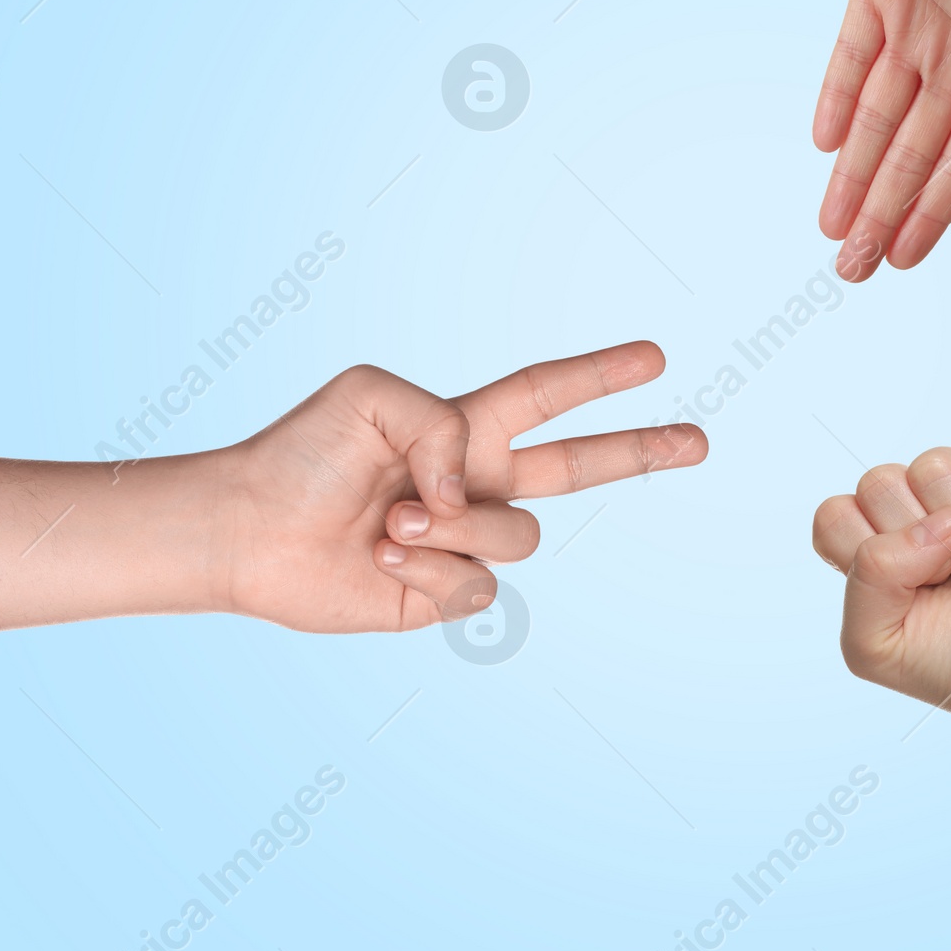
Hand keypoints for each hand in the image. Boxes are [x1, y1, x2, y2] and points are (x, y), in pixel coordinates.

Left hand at [217, 342, 706, 632]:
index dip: (603, 376)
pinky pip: (476, 583)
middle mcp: (477, 483)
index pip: (550, 395)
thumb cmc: (304, 450)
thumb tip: (470, 498)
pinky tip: (380, 558)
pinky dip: (425, 568)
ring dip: (452, 524)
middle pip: (581, 467)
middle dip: (642, 449)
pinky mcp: (446, 594)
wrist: (249, 528)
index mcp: (466, 427)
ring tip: (391, 520)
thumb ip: (448, 428)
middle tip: (700, 441)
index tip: (655, 357)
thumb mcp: (375, 395)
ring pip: (518, 535)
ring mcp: (466, 540)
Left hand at [812, 438, 950, 738]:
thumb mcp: (873, 644)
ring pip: (932, 465)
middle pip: (878, 483)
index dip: (869, 555)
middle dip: (917, 544)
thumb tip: (931, 525)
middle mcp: (913, 512)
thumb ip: (865, 577)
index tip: (908, 595)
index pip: (834, 516)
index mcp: (873, 548)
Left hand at [814, 0, 950, 280]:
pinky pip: (849, 53)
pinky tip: (824, 146)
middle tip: (851, 269)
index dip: (932, 209)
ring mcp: (914, 25)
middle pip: (909, 153)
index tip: (904, 257)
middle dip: (882, 211)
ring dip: (853, 173)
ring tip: (833, 228)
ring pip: (873, 116)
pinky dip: (835, 96)